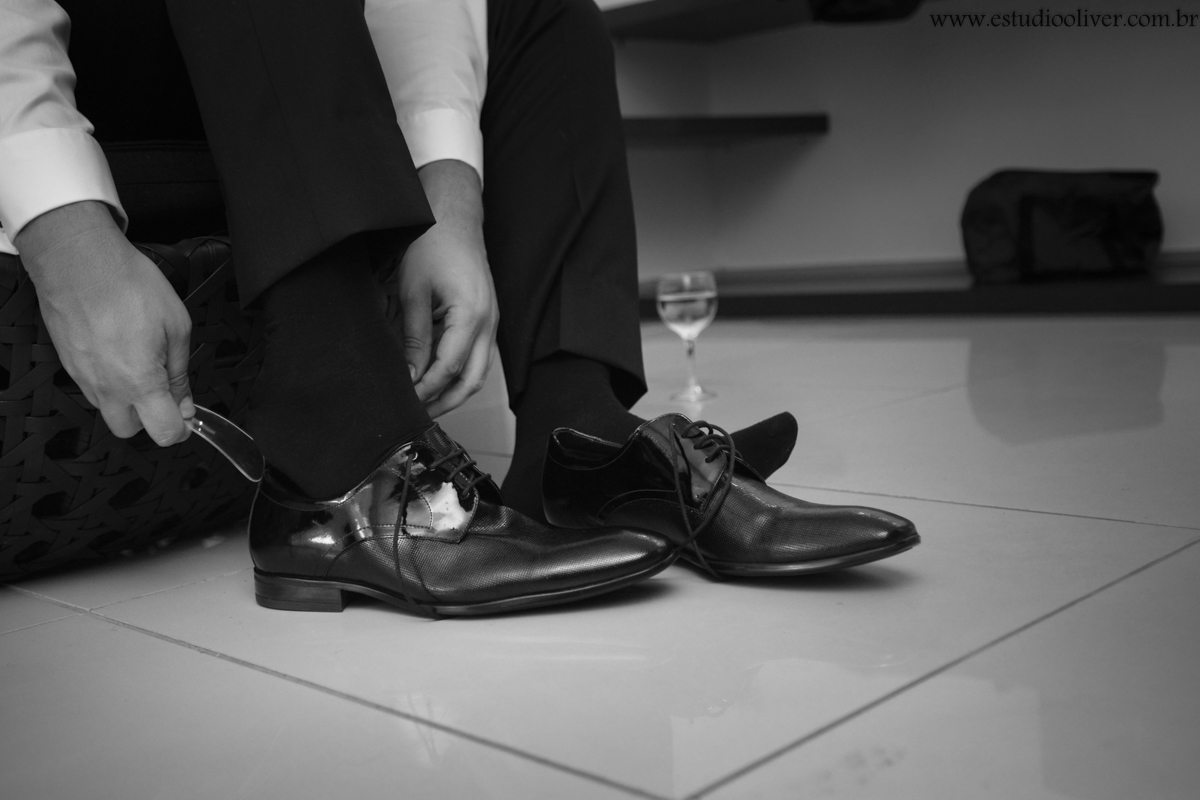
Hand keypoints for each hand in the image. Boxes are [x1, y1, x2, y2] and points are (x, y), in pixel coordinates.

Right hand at [16, 201, 193, 444]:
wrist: (78, 260)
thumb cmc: (129, 285)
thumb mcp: (176, 326)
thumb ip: (180, 372)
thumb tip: (185, 403)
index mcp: (140, 381)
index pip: (163, 432)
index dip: (181, 428)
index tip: (187, 414)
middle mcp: (107, 387)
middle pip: (129, 430)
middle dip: (149, 418)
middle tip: (163, 389)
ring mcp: (82, 377)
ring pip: (107, 409)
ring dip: (126, 399)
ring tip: (139, 362)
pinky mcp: (68, 364)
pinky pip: (91, 387)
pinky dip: (108, 381)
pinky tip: (118, 351)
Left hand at [398, 159, 497, 417]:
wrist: (455, 216)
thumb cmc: (433, 245)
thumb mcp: (413, 292)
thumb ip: (414, 338)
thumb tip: (409, 375)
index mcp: (471, 316)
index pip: (449, 368)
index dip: (427, 389)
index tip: (406, 401)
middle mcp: (489, 323)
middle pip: (472, 380)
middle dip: (446, 401)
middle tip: (418, 415)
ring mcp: (492, 322)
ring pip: (479, 372)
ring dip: (455, 391)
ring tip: (426, 402)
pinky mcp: (488, 318)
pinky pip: (479, 357)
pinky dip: (461, 374)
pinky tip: (438, 379)